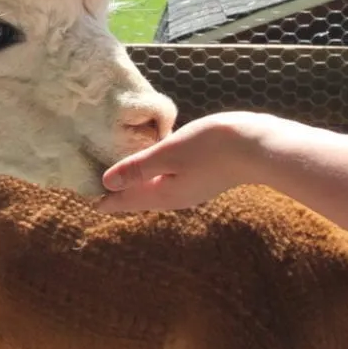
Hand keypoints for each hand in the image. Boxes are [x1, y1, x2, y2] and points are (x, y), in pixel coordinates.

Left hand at [99, 113, 269, 212]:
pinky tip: (155, 161)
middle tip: (99, 187)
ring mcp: (192, 187)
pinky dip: (155, 172)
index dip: (107, 199)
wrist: (259, 147)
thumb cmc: (211, 148)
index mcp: (164, 194)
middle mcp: (177, 196)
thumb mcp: (168, 154)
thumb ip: (137, 168)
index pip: (127, 200)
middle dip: (121, 192)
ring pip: (156, 187)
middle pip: (141, 196)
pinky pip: (171, 177)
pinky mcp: (204, 174)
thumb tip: (106, 183)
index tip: (88, 201)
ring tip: (121, 175)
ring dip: (138, 181)